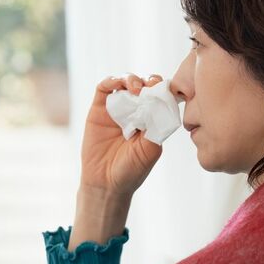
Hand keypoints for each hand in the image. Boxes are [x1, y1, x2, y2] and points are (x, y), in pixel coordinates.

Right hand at [80, 73, 164, 195]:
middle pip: (143, 84)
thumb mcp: (151, 149)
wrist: (106, 184)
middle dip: (149, 81)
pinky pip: (104, 87)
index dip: (162, 89)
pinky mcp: (98, 108)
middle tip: (152, 86)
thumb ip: (156, 126)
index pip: (159, 96)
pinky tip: (118, 84)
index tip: (165, 90)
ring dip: (132, 79)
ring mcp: (116, 108)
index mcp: (151, 119)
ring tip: (136, 88)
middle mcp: (134, 111)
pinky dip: (111, 81)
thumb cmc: (131, 170)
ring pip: (124, 82)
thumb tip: (160, 103)